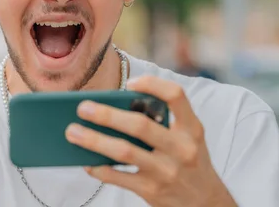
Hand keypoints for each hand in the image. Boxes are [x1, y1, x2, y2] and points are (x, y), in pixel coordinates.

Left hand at [65, 76, 236, 206]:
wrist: (207, 203)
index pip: (176, 95)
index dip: (152, 85)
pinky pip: (118, 177)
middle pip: (139, 125)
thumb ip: (161, 120)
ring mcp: (167, 171)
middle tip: (81, 107)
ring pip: (124, 151)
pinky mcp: (152, 191)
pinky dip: (99, 168)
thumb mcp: (187, 137)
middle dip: (106, 115)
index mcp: (191, 127)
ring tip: (72, 131)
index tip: (130, 84)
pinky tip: (85, 160)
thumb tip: (113, 106)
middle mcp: (181, 148)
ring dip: (94, 140)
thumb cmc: (187, 159)